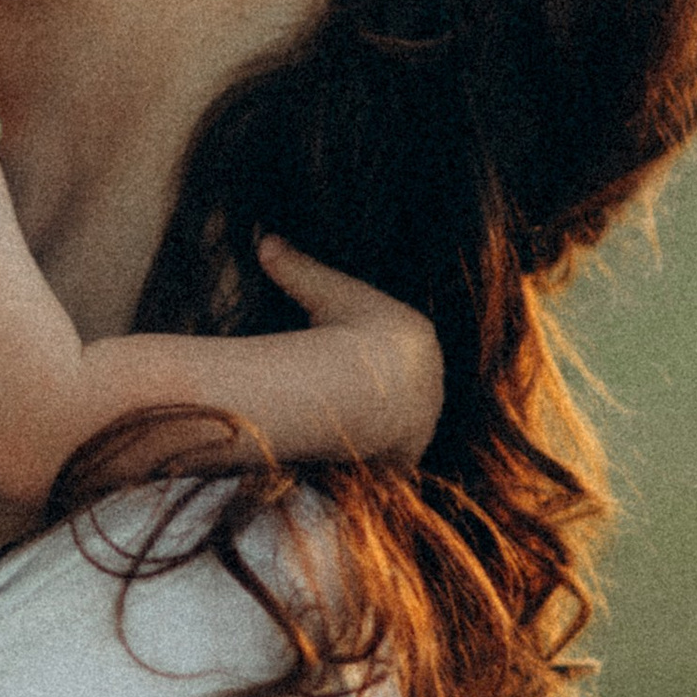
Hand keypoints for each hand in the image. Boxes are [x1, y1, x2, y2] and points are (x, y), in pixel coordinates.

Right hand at [255, 236, 444, 462]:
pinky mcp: (407, 454)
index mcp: (419, 343)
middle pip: (406, 392)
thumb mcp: (320, 291)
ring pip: (401, 427)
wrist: (360, 384)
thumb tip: (265, 238)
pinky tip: (347, 459)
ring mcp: (422, 423)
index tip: (351, 363)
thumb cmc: (343, 330)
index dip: (375, 358)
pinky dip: (370, 458)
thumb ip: (296, 266)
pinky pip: (390, 459)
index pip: (400, 352)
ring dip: (378, 430)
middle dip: (381, 395)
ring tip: (345, 432)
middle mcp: (431, 385)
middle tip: (346, 399)